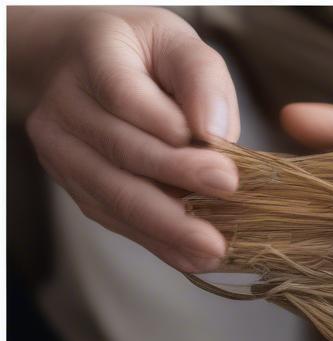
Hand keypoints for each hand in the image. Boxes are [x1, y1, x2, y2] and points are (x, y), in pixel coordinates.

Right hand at [18, 6, 240, 270]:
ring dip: (169, 228)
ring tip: (214, 250)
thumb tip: (214, 132)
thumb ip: (202, 79)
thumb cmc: (149, 59)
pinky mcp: (76, 187)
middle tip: (226, 210)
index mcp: (94, 54)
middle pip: (123, 152)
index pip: (126, 96)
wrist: (90, 71)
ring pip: (116, 195)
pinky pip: (117, 221)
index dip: (171, 131)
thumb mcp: (181, 46)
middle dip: (180, 186)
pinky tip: (194, 258)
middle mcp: (65, 104)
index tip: (223, 167)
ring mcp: (63, 150)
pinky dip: (159, 243)